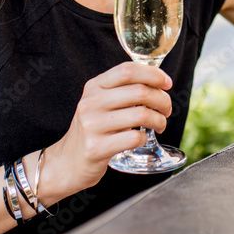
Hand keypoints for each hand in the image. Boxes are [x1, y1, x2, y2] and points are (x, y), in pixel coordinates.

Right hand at [45, 62, 172, 197]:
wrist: (66, 162)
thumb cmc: (92, 130)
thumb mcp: (100, 103)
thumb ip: (122, 90)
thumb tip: (159, 82)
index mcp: (94, 86)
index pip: (127, 70)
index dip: (153, 74)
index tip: (167, 83)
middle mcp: (91, 103)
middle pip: (139, 91)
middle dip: (162, 100)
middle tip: (167, 109)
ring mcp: (92, 125)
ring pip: (140, 114)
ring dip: (159, 120)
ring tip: (160, 124)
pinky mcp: (96, 148)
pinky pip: (134, 138)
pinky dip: (145, 137)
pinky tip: (143, 138)